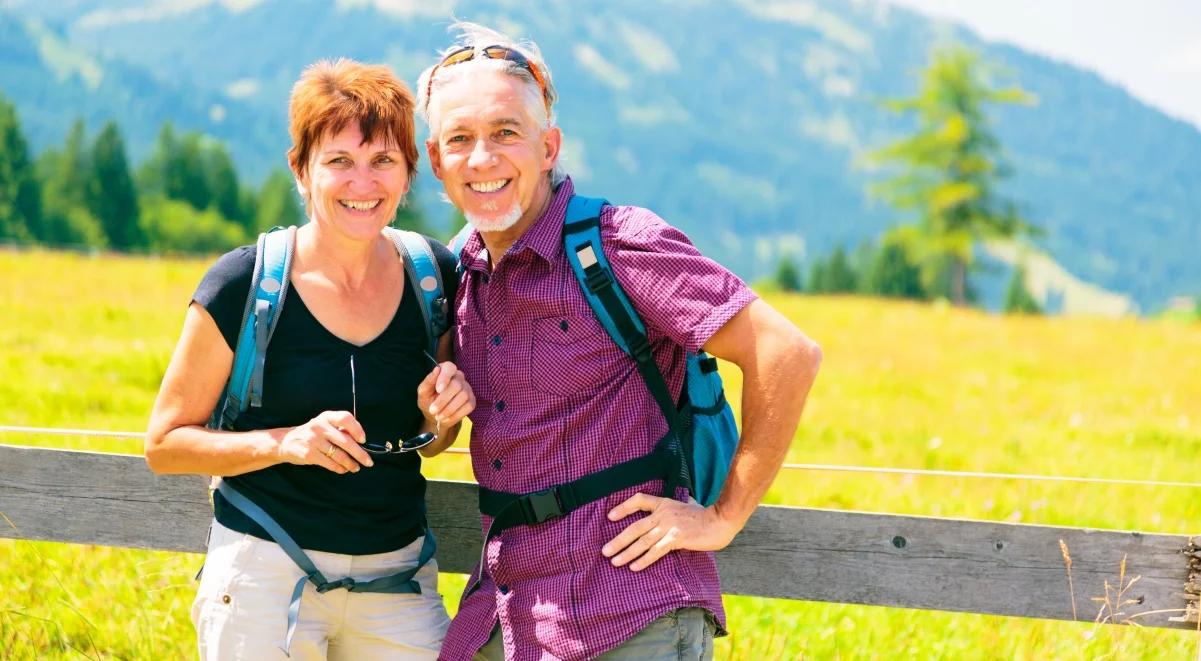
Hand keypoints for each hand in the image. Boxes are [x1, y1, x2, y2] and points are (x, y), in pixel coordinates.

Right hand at [278, 410, 372, 472]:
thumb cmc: (312, 433)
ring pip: (339, 455)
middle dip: (360, 454)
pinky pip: (330, 463)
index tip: (363, 440)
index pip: (345, 418)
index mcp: (326, 417)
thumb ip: (341, 430)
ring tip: (356, 467)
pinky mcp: (309, 454)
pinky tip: (344, 469)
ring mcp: (313, 440)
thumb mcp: (324, 424)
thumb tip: (361, 442)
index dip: (357, 429)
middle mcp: (320, 427)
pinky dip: (339, 468)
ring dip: (351, 463)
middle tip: (368, 462)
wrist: (286, 441)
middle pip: (346, 441)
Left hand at [417, 361, 474, 428]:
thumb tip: (437, 369)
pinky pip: (468, 406)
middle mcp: (458, 377)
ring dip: (449, 409)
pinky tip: (446, 418)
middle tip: (432, 410)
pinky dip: (456, 414)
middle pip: (456, 385)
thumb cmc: (428, 401)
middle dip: (443, 400)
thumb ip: (429, 381)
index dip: (445, 377)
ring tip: (438, 416)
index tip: (438, 390)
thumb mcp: (423, 392)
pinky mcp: (472, 400)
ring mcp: (467, 388)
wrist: (436, 416)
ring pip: (463, 396)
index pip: (449, 367)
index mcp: (445, 371)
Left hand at [602, 493, 739, 570]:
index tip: (610, 516)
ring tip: (614, 561)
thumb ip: (676, 508)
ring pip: (642, 541)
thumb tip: (675, 509)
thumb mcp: (687, 506)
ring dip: (627, 552)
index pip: (639, 500)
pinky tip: (634, 567)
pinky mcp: (676, 538)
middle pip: (635, 527)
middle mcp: (663, 513)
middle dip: (618, 540)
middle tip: (605, 551)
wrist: (721, 520)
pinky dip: (644, 559)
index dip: (623, 507)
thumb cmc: (705, 516)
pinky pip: (656, 551)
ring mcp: (669, 525)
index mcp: (664, 503)